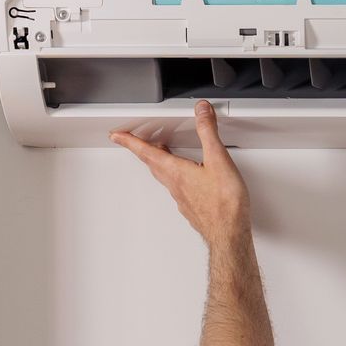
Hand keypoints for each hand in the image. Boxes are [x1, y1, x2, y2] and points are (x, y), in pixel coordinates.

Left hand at [111, 101, 251, 245]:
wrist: (228, 235)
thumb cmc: (225, 204)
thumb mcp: (218, 159)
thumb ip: (208, 132)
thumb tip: (201, 111)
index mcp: (176, 172)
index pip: (146, 152)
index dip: (130, 142)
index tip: (116, 136)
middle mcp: (175, 186)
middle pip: (153, 164)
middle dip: (143, 151)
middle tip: (134, 143)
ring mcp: (183, 199)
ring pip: (164, 177)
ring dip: (159, 163)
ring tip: (160, 154)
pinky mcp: (192, 208)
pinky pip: (177, 189)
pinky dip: (175, 177)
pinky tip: (185, 179)